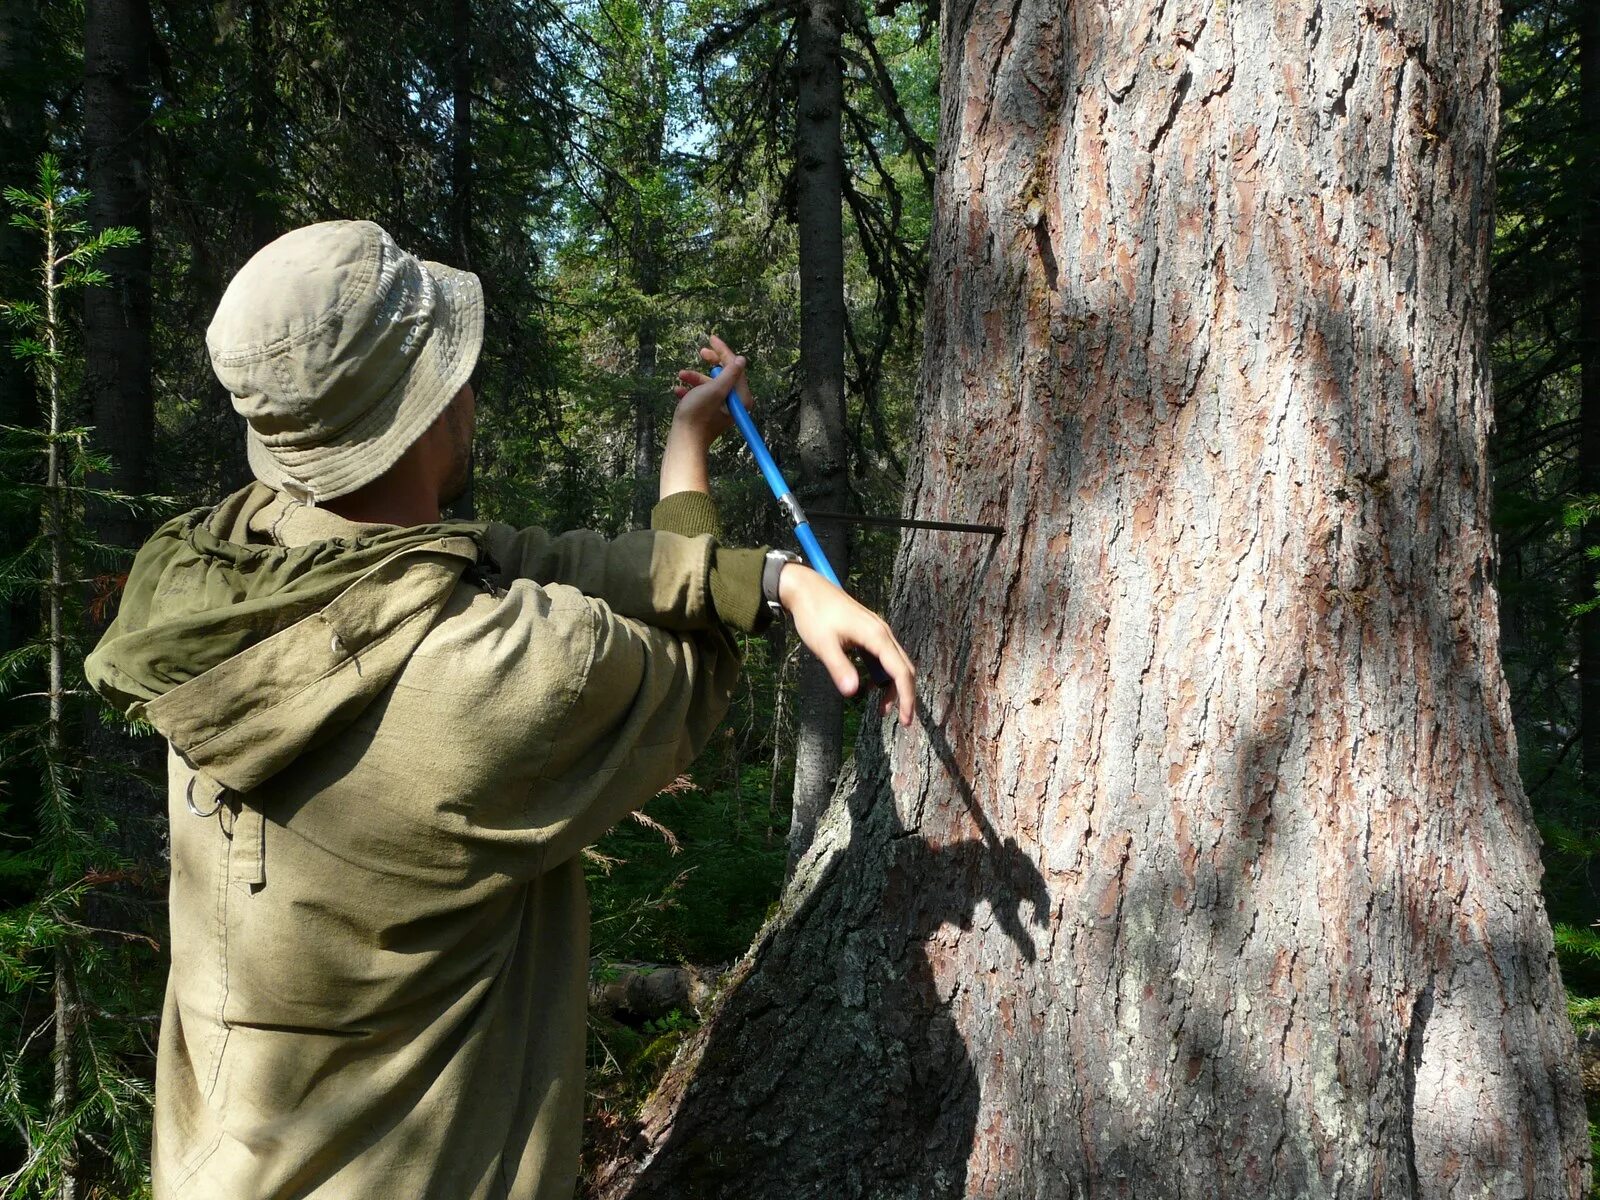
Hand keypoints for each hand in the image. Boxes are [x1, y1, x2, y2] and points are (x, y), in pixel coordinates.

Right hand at [670, 333, 749, 446]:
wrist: (684, 440)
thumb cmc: (698, 414)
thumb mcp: (715, 389)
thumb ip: (729, 373)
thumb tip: (740, 360)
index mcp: (740, 398)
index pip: (735, 368)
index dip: (723, 351)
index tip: (712, 338)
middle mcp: (733, 404)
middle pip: (724, 374)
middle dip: (711, 362)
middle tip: (701, 351)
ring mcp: (720, 409)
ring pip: (709, 385)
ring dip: (695, 378)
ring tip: (681, 375)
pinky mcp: (707, 414)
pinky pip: (700, 396)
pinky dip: (689, 391)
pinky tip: (678, 390)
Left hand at [777, 563, 916, 726]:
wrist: (807, 589)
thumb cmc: (814, 615)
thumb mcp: (824, 645)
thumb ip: (839, 668)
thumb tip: (852, 693)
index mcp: (876, 636)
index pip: (900, 671)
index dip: (906, 697)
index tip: (905, 721)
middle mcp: (883, 633)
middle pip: (905, 668)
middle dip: (906, 695)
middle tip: (902, 721)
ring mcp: (878, 631)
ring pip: (896, 663)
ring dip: (893, 687)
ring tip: (882, 710)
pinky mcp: (870, 632)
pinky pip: (885, 657)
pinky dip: (884, 675)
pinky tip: (870, 687)